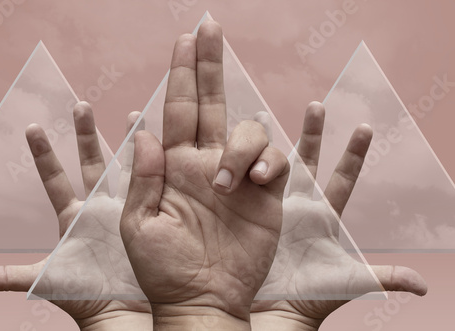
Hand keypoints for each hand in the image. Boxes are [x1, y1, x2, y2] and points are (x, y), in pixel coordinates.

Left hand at [0, 102, 151, 330]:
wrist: (119, 310)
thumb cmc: (83, 294)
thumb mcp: (45, 280)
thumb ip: (12, 277)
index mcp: (72, 216)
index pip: (54, 179)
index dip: (43, 155)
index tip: (32, 128)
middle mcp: (97, 206)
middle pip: (90, 163)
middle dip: (86, 134)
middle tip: (81, 105)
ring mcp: (123, 208)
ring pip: (125, 167)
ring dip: (129, 141)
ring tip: (134, 115)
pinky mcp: (146, 214)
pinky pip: (151, 183)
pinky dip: (156, 163)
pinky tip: (161, 143)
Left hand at [119, 20, 289, 329]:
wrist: (203, 300)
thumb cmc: (165, 270)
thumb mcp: (140, 228)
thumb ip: (142, 180)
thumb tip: (145, 134)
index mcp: (173, 166)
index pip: (177, 107)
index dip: (181, 72)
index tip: (186, 37)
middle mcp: (206, 162)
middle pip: (210, 101)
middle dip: (208, 63)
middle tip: (209, 25)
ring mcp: (238, 176)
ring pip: (249, 131)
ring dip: (241, 146)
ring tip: (227, 182)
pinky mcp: (267, 194)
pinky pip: (276, 160)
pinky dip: (269, 163)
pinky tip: (256, 183)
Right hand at [251, 102, 427, 330]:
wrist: (273, 308)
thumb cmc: (311, 295)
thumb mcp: (350, 282)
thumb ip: (385, 278)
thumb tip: (422, 287)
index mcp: (326, 214)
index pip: (344, 178)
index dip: (354, 154)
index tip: (365, 128)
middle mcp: (300, 203)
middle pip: (308, 159)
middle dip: (313, 132)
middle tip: (317, 104)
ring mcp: (274, 204)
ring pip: (274, 163)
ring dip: (270, 141)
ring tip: (262, 116)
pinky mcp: (250, 209)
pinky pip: (245, 178)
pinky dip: (240, 158)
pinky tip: (233, 140)